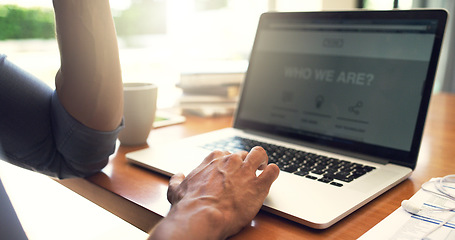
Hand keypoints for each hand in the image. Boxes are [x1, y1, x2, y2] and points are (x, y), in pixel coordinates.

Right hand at [149, 146, 279, 239]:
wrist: (202, 216)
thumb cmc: (189, 205)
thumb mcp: (176, 190)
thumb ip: (178, 180)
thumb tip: (178, 176)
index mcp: (213, 159)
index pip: (226, 153)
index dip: (230, 162)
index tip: (230, 170)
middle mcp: (231, 161)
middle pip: (244, 154)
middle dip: (246, 162)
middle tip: (247, 173)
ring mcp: (246, 171)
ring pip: (260, 154)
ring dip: (263, 160)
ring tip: (263, 168)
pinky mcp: (259, 185)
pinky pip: (273, 171)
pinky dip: (273, 173)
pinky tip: (270, 177)